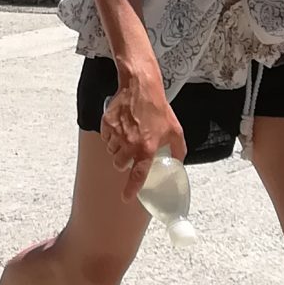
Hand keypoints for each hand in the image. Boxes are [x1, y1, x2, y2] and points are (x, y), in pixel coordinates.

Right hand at [100, 70, 185, 202]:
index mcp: (146, 148)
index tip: (126, 197)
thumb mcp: (175, 130)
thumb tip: (178, 163)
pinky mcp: (106, 124)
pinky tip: (121, 127)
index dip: (131, 189)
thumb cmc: (159, 109)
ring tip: (127, 136)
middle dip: (124, 162)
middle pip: (119, 165)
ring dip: (117, 149)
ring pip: (111, 152)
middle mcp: (129, 144)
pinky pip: (105, 138)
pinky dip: (111, 136)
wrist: (140, 87)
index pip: (137, 175)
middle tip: (132, 152)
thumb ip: (178, 150)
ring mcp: (116, 134)